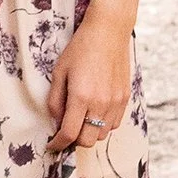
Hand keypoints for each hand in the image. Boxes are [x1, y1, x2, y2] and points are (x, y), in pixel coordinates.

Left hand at [46, 0, 134, 154]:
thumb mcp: (59, 72)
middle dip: (73, 141)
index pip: (69, 134)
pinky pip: (114, 124)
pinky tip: (95, 112)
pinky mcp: (125, 98)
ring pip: (102, 135)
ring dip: (89, 133)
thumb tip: (57, 121)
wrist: (108, 32)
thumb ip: (55, 100)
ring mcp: (115, 102)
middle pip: (87, 141)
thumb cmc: (80, 49)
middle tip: (65, 130)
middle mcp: (100, 104)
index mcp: (81, 97)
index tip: (52, 145)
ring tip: (81, 119)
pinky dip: (103, 125)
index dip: (58, 144)